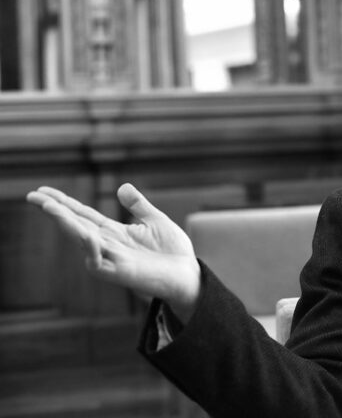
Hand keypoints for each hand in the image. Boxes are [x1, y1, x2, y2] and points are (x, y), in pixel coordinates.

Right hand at [27, 184, 200, 321]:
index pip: (84, 215)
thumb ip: (138, 206)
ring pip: (81, 239)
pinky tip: (85, 232)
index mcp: (115, 233)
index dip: (65, 203)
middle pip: (76, 224)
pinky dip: (90, 245)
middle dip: (55, 210)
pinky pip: (97, 259)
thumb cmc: (174, 252)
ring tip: (49, 206)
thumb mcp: (155, 221)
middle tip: (33, 195)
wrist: (189, 274)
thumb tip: (122, 187)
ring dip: (65, 223)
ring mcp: (111, 259)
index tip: (44, 191)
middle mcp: (108, 245)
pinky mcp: (118, 272)